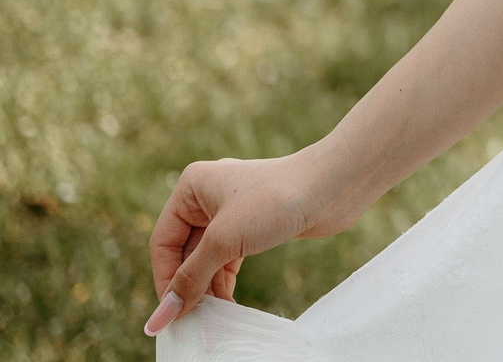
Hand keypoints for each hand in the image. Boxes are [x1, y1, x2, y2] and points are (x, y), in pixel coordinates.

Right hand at [144, 146, 360, 335]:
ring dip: (206, 288)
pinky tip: (226, 305)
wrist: (335, 186)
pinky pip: (227, 259)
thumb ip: (190, 280)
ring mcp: (232, 211)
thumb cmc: (276, 201)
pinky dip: (223, 281)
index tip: (169, 315)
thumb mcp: (224, 241)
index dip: (164, 279)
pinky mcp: (254, 226)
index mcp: (191, 187)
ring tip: (209, 319)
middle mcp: (208, 196)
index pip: (163, 242)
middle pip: (184, 252)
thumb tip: (160, 318)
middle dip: (187, 286)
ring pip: (207, 258)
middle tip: (190, 322)